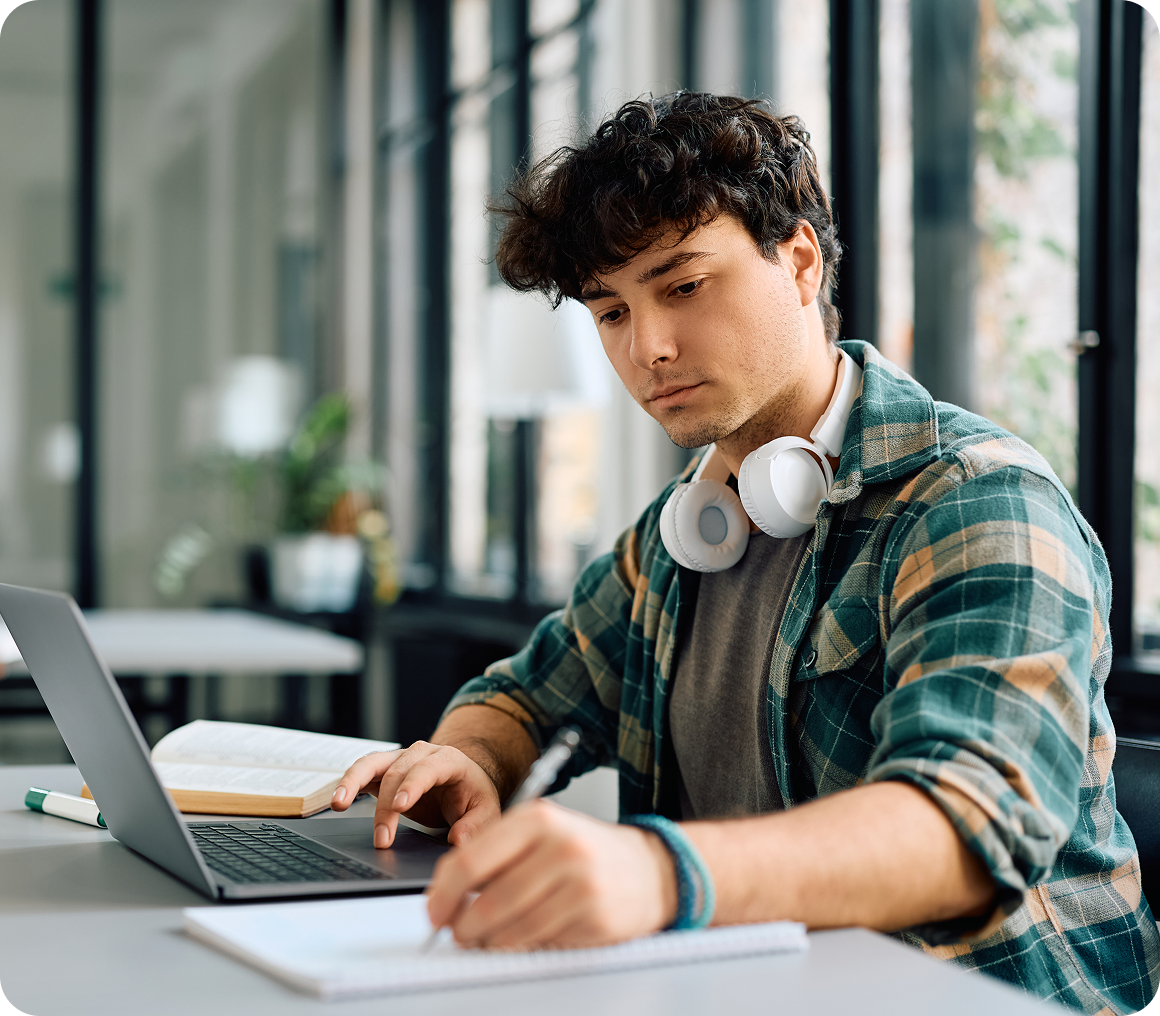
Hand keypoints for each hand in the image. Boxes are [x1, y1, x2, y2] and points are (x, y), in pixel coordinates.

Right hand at [330, 741, 501, 848]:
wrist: (464, 782)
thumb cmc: (473, 796)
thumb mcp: (486, 811)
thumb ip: (476, 825)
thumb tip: (459, 840)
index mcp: (449, 760)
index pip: (428, 768)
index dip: (413, 785)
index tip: (400, 806)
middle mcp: (422, 754)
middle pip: (397, 772)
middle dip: (386, 806)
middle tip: (382, 839)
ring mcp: (401, 759)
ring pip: (372, 763)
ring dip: (354, 783)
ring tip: (339, 804)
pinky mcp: (385, 770)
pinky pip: (363, 771)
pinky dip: (348, 783)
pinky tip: (338, 801)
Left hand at [425, 800, 678, 949]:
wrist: (651, 869)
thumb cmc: (587, 851)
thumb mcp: (543, 833)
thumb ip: (496, 852)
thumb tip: (447, 890)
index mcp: (539, 818)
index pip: (470, 860)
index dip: (443, 893)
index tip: (434, 910)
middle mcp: (560, 846)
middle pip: (487, 901)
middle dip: (462, 925)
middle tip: (457, 932)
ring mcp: (580, 883)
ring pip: (511, 929)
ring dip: (488, 941)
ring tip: (486, 937)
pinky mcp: (594, 917)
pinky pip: (539, 942)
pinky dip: (522, 945)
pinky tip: (524, 935)